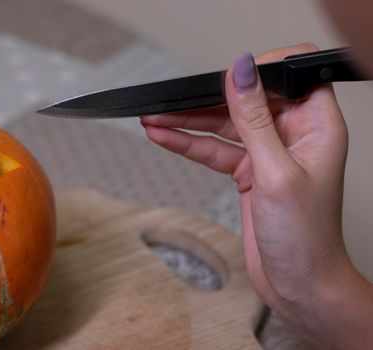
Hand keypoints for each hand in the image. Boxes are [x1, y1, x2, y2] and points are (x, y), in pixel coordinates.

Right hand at [141, 43, 372, 347]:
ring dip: (189, 122)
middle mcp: (293, 134)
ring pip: (224, 125)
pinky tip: (165, 136)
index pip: (291, 75)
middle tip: (171, 100)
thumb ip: (255, 120)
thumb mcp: (275, 172)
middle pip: (247, 100)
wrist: (298, 285)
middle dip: (207, 99)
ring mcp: (268, 153)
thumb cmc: (305, 238)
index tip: (226, 76)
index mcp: (316, 126)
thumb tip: (242, 72)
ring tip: (154, 118)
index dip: (261, 68)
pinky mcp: (248, 172)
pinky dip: (189, 144)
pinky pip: (215, 150)